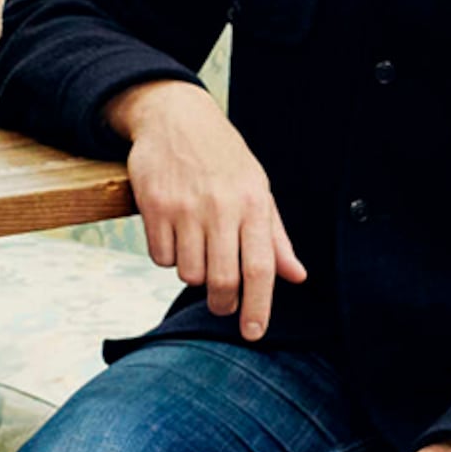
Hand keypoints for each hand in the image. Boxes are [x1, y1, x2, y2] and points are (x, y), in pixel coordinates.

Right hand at [108, 79, 306, 340]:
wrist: (176, 117)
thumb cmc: (223, 158)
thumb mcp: (258, 188)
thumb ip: (275, 237)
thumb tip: (296, 276)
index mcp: (254, 203)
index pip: (260, 268)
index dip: (258, 307)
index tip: (253, 334)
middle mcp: (221, 206)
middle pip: (222, 280)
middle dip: (222, 303)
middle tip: (221, 303)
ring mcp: (185, 206)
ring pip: (188, 272)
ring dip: (193, 272)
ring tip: (197, 247)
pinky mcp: (154, 205)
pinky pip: (159, 258)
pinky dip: (167, 256)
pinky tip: (174, 233)